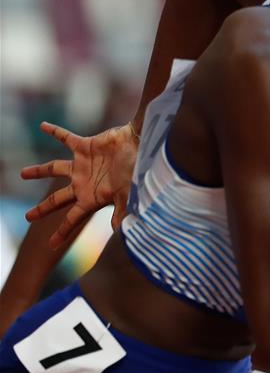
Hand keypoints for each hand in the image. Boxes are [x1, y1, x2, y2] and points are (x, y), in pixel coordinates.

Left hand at [20, 121, 138, 248]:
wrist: (143, 146)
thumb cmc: (137, 171)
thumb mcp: (128, 194)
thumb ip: (122, 210)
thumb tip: (119, 229)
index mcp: (92, 198)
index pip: (72, 219)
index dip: (62, 232)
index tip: (51, 245)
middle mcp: (84, 183)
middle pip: (58, 199)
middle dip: (43, 208)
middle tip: (28, 217)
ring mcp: (82, 165)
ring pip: (54, 169)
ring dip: (38, 171)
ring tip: (22, 174)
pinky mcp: (84, 146)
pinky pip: (65, 138)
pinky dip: (54, 132)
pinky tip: (42, 126)